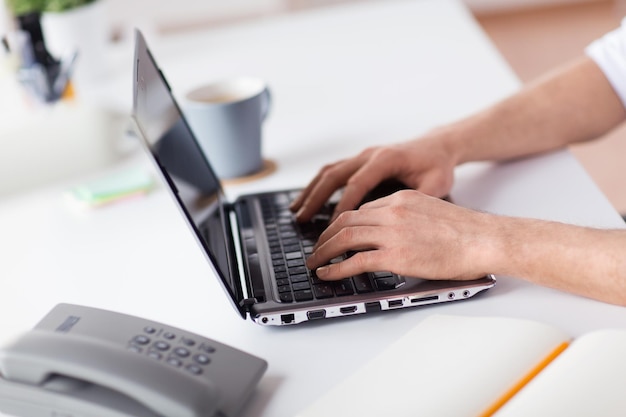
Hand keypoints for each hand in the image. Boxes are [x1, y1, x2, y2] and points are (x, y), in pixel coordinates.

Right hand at [290, 133, 457, 222]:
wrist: (437, 146)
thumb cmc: (437, 165)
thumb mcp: (436, 184)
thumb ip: (418, 200)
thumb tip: (400, 221)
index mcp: (386, 159)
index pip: (357, 183)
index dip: (343, 204)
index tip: (332, 225)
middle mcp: (369, 155)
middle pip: (334, 175)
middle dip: (316, 198)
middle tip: (302, 219)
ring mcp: (362, 156)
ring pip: (329, 172)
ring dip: (310, 191)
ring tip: (296, 211)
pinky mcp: (360, 161)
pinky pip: (333, 171)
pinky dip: (317, 185)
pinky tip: (307, 200)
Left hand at [305, 190, 496, 280]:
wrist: (485, 240)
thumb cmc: (467, 232)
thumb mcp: (432, 211)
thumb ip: (408, 217)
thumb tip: (394, 233)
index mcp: (401, 199)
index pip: (361, 209)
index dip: (342, 223)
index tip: (334, 234)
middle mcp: (392, 211)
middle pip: (345, 220)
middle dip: (325, 235)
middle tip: (316, 248)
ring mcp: (392, 233)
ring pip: (344, 237)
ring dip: (324, 251)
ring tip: (314, 262)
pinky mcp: (395, 255)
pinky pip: (355, 261)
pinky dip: (336, 268)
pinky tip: (327, 274)